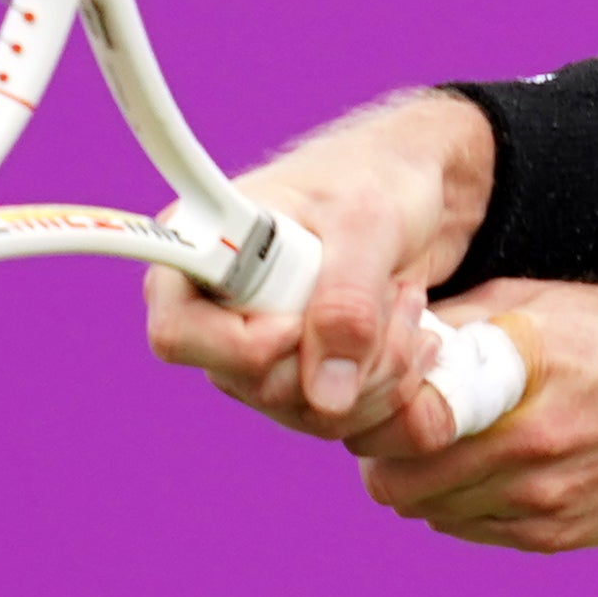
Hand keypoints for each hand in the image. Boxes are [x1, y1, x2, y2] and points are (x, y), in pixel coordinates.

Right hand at [144, 91, 493, 439]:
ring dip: (381, 369)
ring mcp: (257, 354)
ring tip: (409, 302)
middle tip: (394, 293)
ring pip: (309, 411)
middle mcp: (215, 313)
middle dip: (344, 353)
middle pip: (257, 385)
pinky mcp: (303, 379)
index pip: (179, 335)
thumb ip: (346, 300)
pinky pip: (341, 417)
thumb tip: (326, 396)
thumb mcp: (368, 221)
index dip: (245, 345)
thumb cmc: (376, 178)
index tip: (303, 316)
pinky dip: (393, 385)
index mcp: (198, 253)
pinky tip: (414, 331)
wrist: (418, 189)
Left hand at [348, 288, 597, 552]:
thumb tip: (378, 331)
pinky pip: (463, 526)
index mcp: (525, 366)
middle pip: (392, 473)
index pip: (396, 410)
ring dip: (415, 475)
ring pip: (420, 506)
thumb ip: (463, 319)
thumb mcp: (549, 302)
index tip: (375, 385)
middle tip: (396, 418)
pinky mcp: (554, 534)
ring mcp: (543, 497)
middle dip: (381, 446)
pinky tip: (488, 463)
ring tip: (445, 438)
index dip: (368, 402)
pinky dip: (457, 500)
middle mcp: (531, 440)